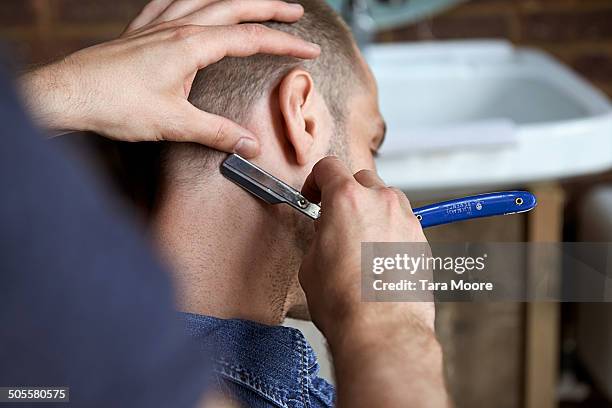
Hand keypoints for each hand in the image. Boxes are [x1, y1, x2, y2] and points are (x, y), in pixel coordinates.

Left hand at [19, 0, 319, 157]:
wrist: (69, 96)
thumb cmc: (116, 106)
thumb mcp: (175, 124)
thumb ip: (217, 133)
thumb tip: (250, 145)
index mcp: (191, 46)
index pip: (250, 39)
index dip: (284, 43)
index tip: (308, 49)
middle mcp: (177, 28)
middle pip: (234, 8)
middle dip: (269, 9)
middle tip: (295, 13)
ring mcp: (156, 25)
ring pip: (206, 0)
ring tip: (255, 1)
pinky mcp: (139, 31)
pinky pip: (169, 2)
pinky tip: (192, 0)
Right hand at [299, 157, 433, 337]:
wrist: (381, 330)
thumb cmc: (345, 302)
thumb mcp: (311, 263)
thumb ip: (320, 234)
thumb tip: (327, 232)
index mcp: (346, 199)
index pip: (329, 167)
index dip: (316, 180)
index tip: (315, 195)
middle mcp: (380, 202)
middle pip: (361, 179)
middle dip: (347, 193)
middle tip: (336, 218)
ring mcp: (405, 219)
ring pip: (386, 198)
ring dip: (372, 209)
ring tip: (360, 239)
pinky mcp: (421, 240)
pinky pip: (402, 222)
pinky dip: (390, 230)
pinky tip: (378, 256)